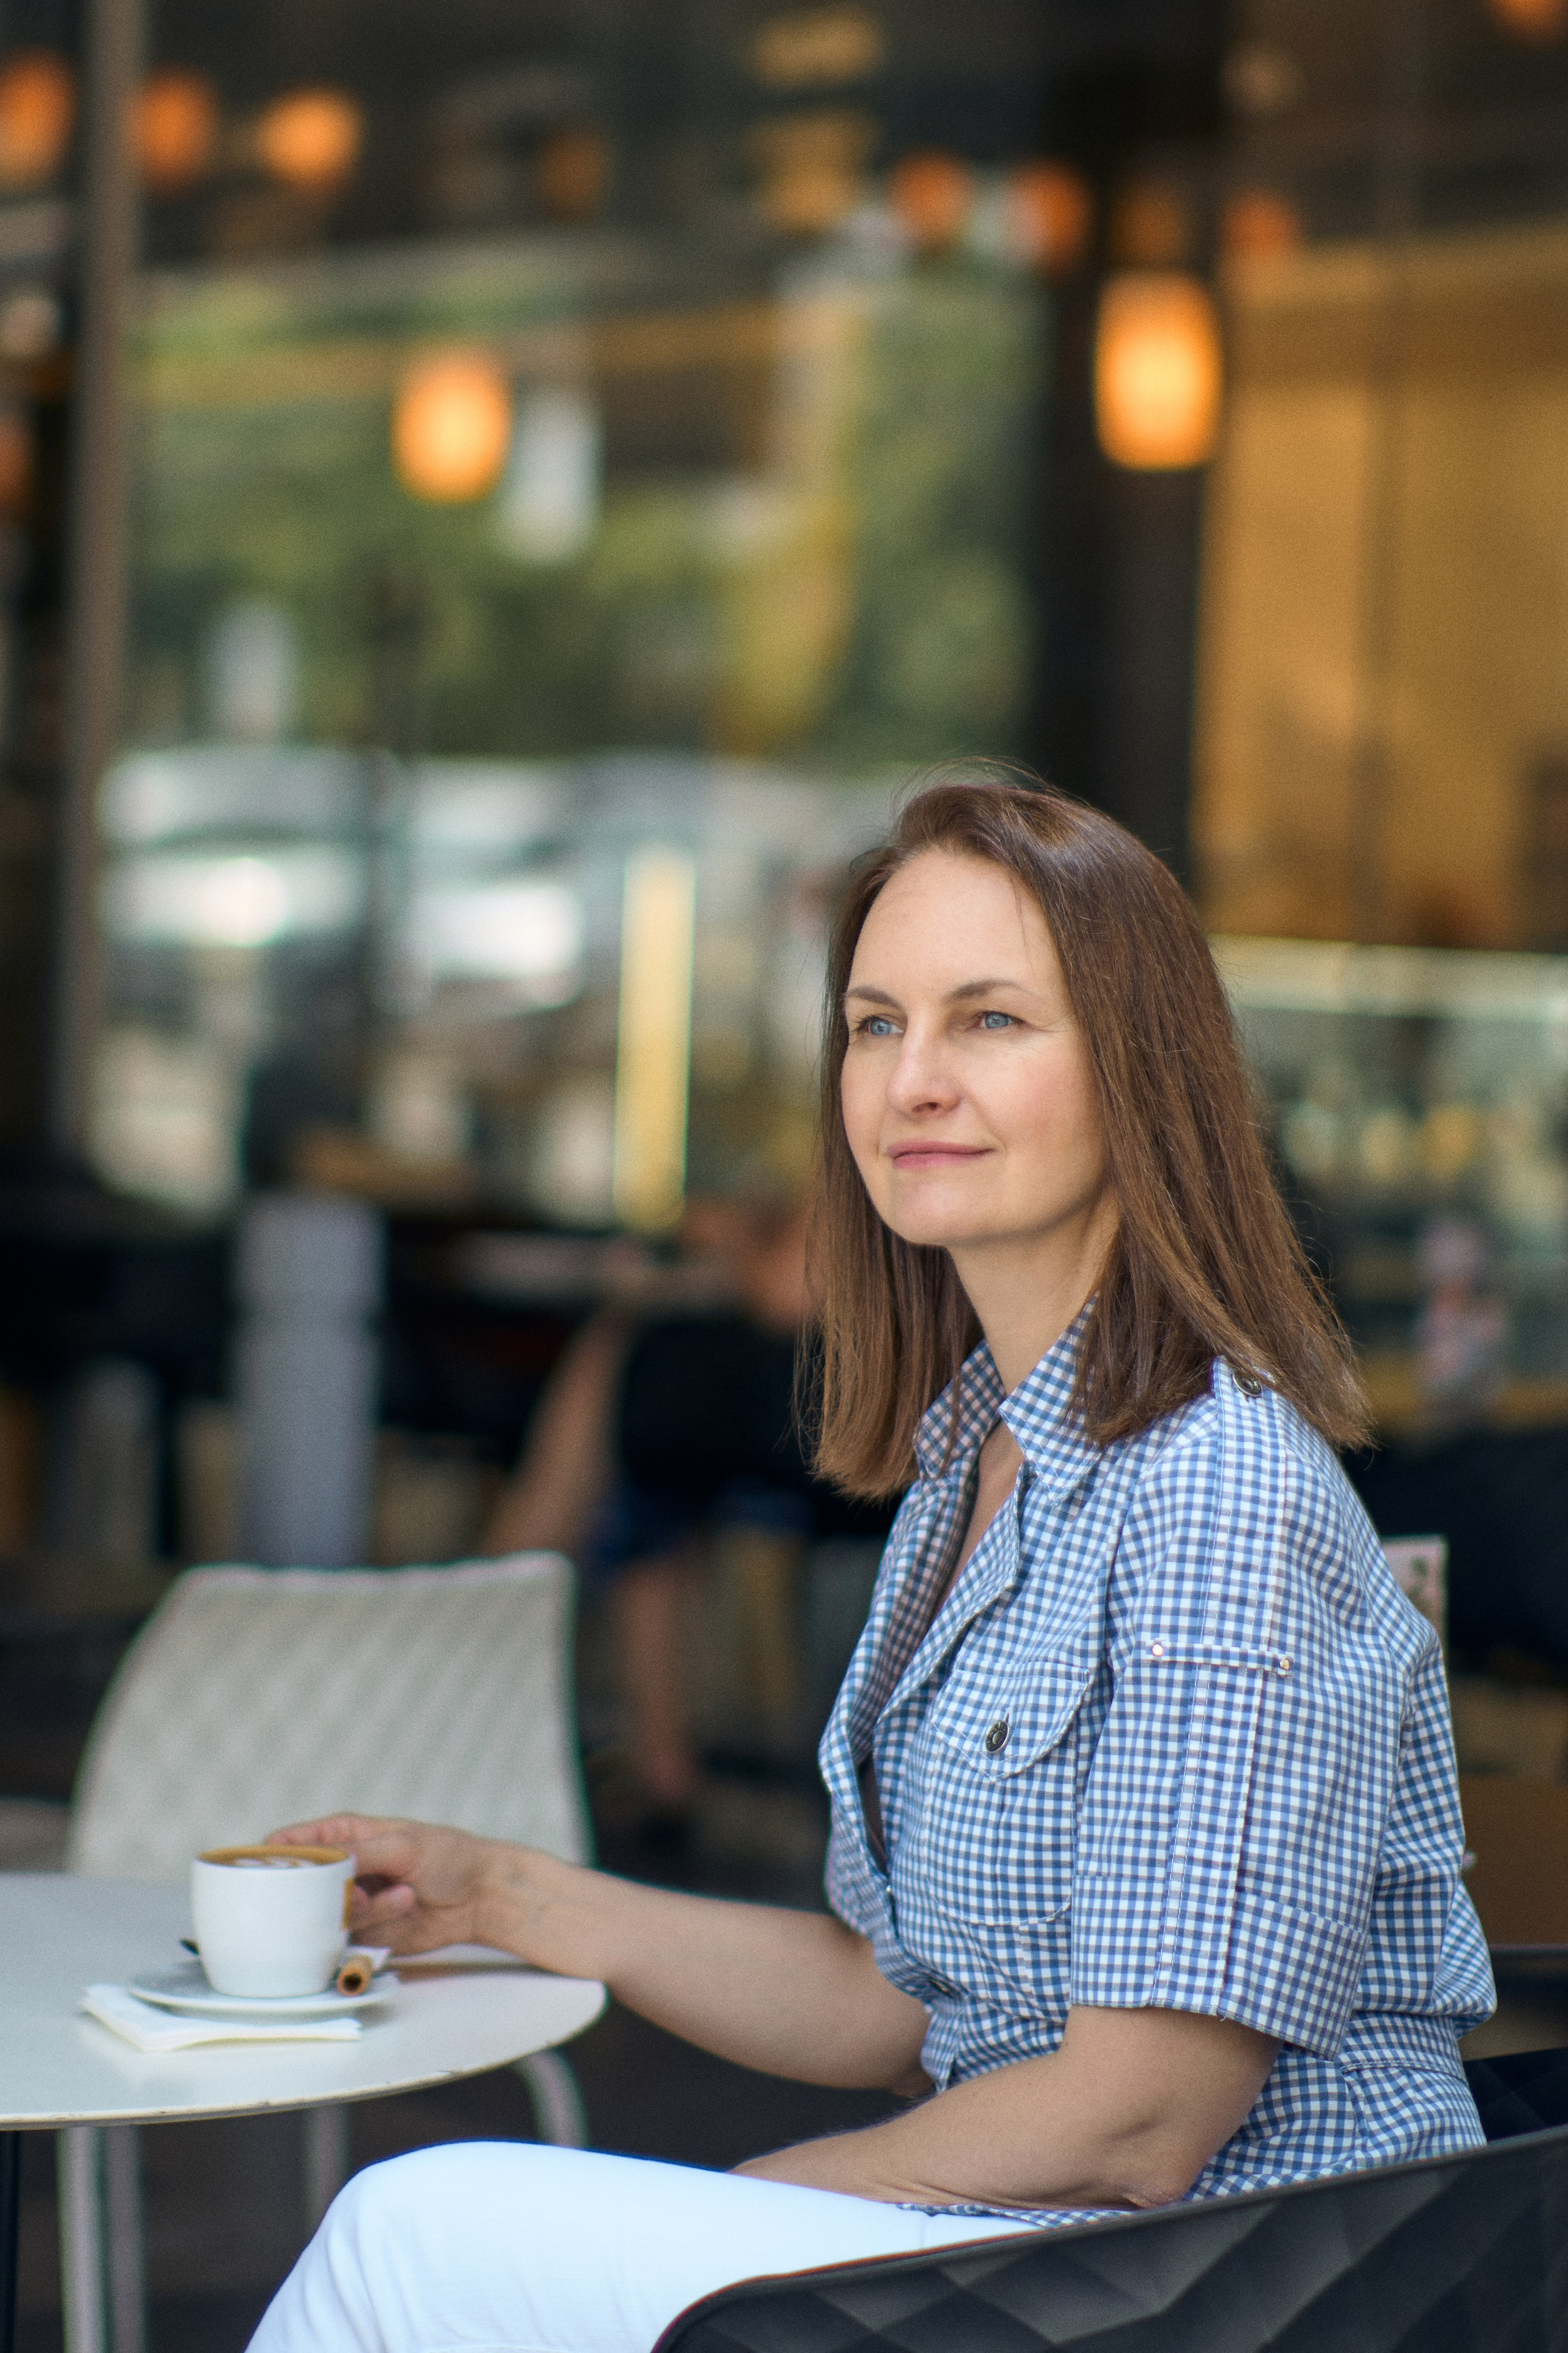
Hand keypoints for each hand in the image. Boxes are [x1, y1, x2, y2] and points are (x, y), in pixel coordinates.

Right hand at [266, 1814, 499, 1953]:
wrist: (480, 1897)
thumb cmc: (447, 1856)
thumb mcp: (401, 1845)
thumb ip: (356, 1854)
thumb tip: (316, 1866)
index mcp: (342, 1835)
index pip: (287, 1845)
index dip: (275, 1861)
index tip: (280, 1876)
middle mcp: (339, 1870)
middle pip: (298, 1890)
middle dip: (321, 1895)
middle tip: (360, 1892)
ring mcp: (349, 1904)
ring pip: (323, 1917)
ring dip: (365, 1911)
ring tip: (404, 1896)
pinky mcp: (362, 1934)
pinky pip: (347, 1939)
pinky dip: (375, 1929)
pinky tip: (405, 1912)